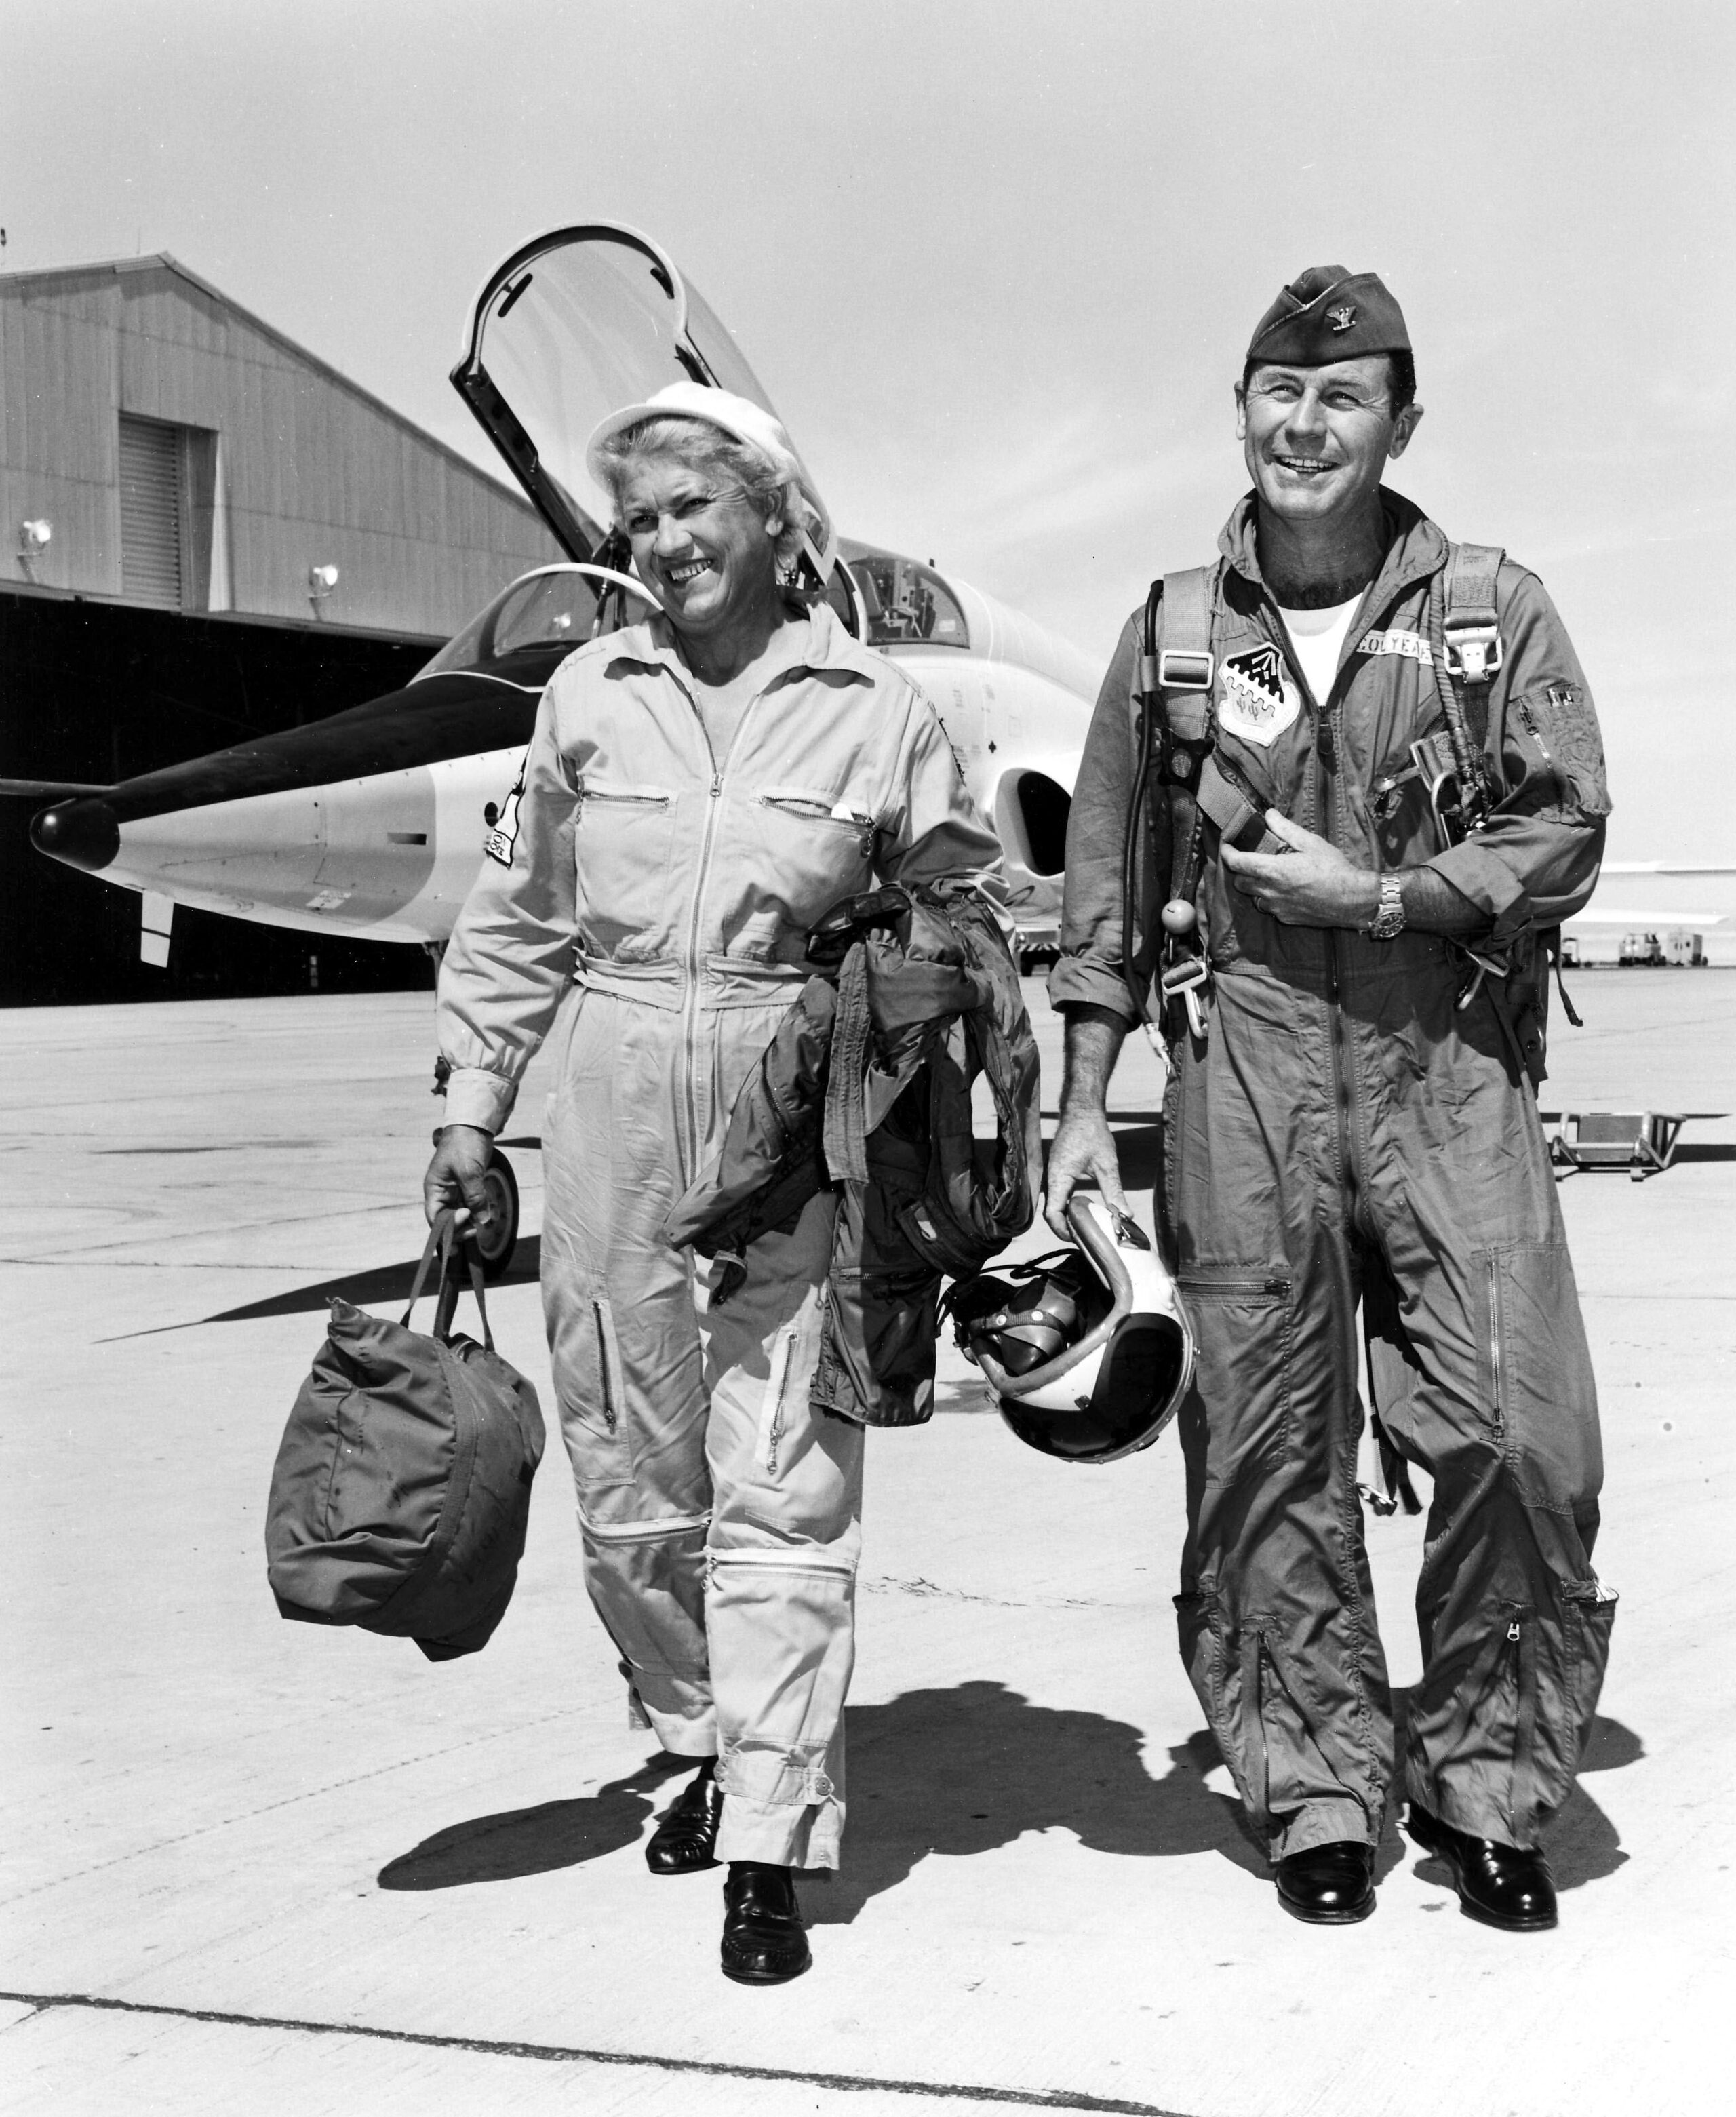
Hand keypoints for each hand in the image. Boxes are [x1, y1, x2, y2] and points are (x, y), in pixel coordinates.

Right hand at [423, 1124, 494, 1231]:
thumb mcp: (468, 1172)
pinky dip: (474, 1213)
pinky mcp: (465, 1187)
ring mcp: (453, 1190)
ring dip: (466, 1223)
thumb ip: (474, 1197)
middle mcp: (441, 1192)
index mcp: (434, 1188)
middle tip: (474, 1231)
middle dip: (457, 1229)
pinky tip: (481, 1218)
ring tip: (478, 1227)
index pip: (434, 1216)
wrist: (474, 1125)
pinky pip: (467, 1206)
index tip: (463, 1227)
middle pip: (445, 1219)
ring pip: (456, 1214)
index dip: (446, 1227)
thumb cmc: (464, 1144)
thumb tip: (481, 1219)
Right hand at [1043, 1107, 1130, 1239]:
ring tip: (1088, 1228)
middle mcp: (1052, 1178)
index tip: (1080, 1238)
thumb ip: (1114, 1192)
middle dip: (1066, 1229)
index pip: (1051, 1214)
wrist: (1082, 1110)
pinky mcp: (1058, 1173)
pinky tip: (1085, 1212)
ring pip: (1055, 1206)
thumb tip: (1126, 1217)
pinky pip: (1059, 1196)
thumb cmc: (1093, 1133)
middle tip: (1088, 1238)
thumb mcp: (1108, 1164)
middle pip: (1052, 1214)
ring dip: (1068, 1219)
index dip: (1062, 1231)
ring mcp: (1053, 1175)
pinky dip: (1069, 1208)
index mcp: (1059, 1177)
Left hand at [1219, 811, 1379, 928]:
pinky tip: (1286, 890)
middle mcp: (1271, 892)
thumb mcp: (1311, 843)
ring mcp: (1277, 908)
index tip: (1227, 846)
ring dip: (1256, 886)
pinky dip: (1271, 898)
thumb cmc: (1335, 870)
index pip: (1237, 863)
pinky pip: (1270, 908)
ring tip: (1271, 875)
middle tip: (1251, 859)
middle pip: (1239, 883)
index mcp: (1274, 870)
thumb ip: (1286, 829)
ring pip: (1254, 897)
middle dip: (1241, 871)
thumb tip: (1269, 815)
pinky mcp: (1286, 918)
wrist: (1353, 900)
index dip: (1227, 853)